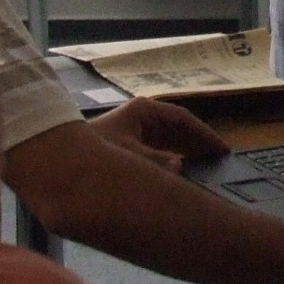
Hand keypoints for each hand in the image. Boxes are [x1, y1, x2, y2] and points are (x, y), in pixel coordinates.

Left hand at [93, 96, 229, 171]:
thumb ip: (158, 162)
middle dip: (197, 143)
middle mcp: (141, 118)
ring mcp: (135, 131)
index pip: (182, 118)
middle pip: (177, 128)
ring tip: (206, 166)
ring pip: (169, 140)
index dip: (203, 133)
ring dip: (185, 152)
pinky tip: (180, 173)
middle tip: (218, 160)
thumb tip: (179, 167)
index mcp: (144, 110)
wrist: (62, 159)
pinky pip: (157, 151)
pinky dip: (170, 160)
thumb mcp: (130, 155)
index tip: (221, 149)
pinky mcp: (129, 146)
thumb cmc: (96, 149)